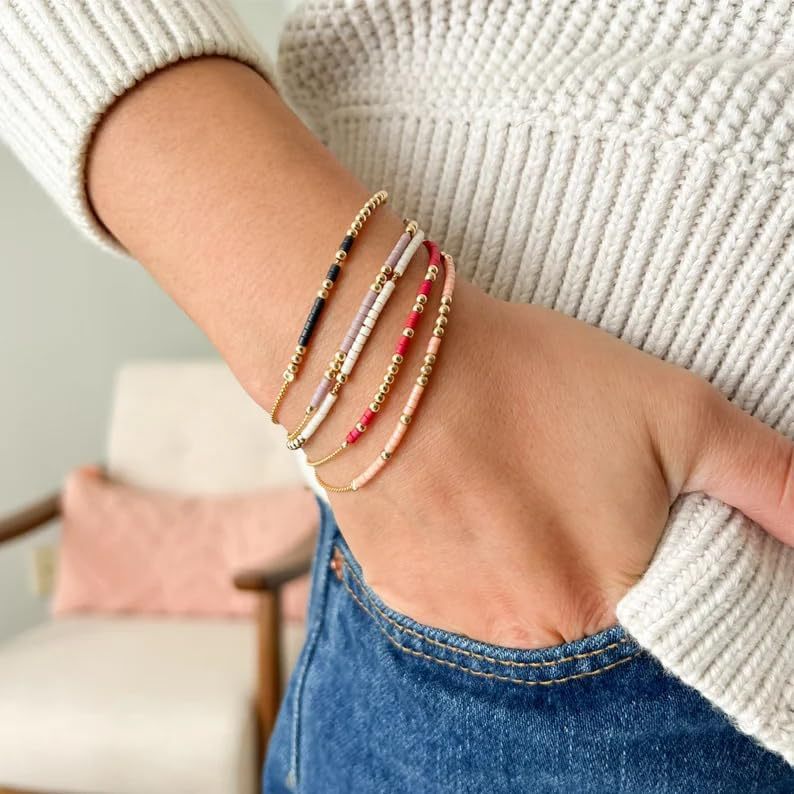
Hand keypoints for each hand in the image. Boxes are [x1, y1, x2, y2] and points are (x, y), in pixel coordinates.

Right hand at [317, 280, 793, 647]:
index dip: (639, 547)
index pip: (655, 609)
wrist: (394, 357)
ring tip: (498, 477)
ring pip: (510, 598)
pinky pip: (450, 588)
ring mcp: (455, 617)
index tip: (611, 499)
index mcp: (605, 598)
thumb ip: (771, 482)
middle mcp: (529, 628)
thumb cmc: (535, 376)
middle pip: (577, 606)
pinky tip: (454, 493)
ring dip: (514, 553)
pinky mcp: (400, 590)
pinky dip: (460, 551)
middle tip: (550, 478)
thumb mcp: (678, 414)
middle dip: (574, 550)